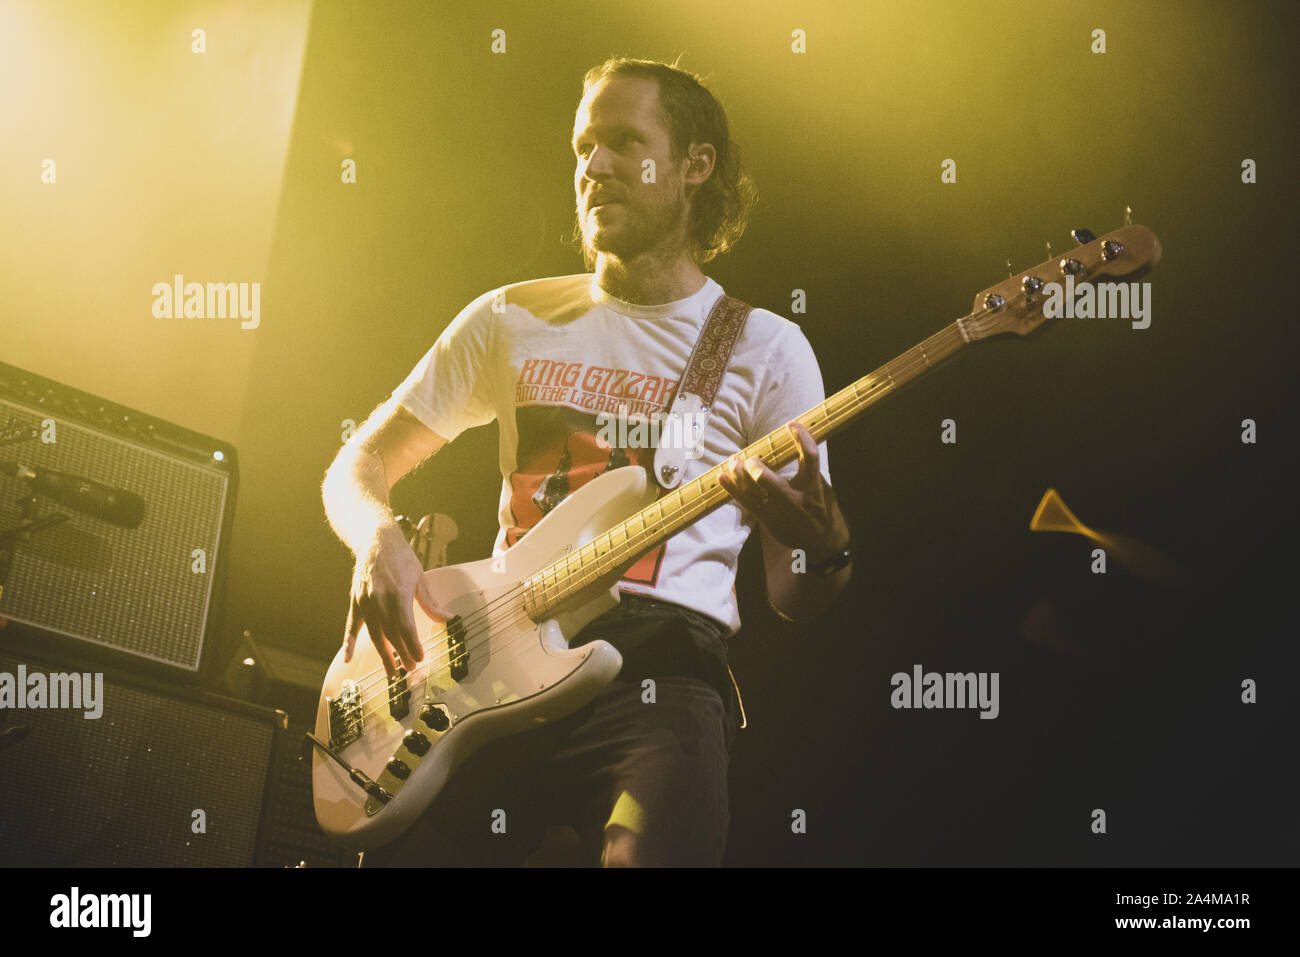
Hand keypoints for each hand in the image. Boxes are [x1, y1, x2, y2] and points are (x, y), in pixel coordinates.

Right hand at [343, 523, 451, 674]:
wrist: (376, 541)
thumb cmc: (401, 558)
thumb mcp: (420, 578)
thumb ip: (431, 603)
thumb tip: (447, 619)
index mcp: (398, 594)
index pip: (406, 627)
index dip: (412, 645)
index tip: (420, 658)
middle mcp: (380, 600)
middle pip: (391, 634)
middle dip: (401, 654)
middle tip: (410, 669)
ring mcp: (365, 602)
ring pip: (374, 634)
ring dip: (383, 654)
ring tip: (392, 670)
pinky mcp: (355, 601)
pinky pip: (352, 626)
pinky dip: (348, 643)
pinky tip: (347, 659)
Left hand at [717, 422, 848, 561]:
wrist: (822, 543)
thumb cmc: (822, 509)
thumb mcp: (824, 488)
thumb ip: (809, 470)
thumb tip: (794, 445)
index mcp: (813, 487)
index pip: (809, 457)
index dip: (802, 438)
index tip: (792, 425)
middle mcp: (795, 499)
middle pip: (769, 481)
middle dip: (755, 467)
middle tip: (751, 457)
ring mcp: (779, 511)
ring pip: (752, 492)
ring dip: (738, 474)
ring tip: (733, 460)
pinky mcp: (767, 519)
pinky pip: (745, 503)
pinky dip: (731, 488)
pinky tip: (722, 476)